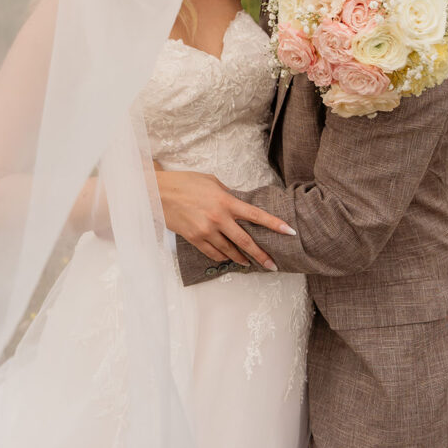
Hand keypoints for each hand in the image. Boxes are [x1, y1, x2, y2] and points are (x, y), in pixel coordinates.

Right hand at [155, 170, 295, 269]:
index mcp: (226, 201)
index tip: (289, 232)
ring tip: (250, 264)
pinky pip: (213, 253)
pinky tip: (229, 260)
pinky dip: (223, 258)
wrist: (158, 192)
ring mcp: (206, 231)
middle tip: (273, 265)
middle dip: (261, 255)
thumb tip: (238, 205)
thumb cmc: (185, 182)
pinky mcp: (194, 239)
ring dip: (242, 259)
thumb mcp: (211, 182)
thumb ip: (227, 194)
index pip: (256, 215)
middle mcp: (218, 218)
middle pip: (245, 241)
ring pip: (230, 251)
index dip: (274, 224)